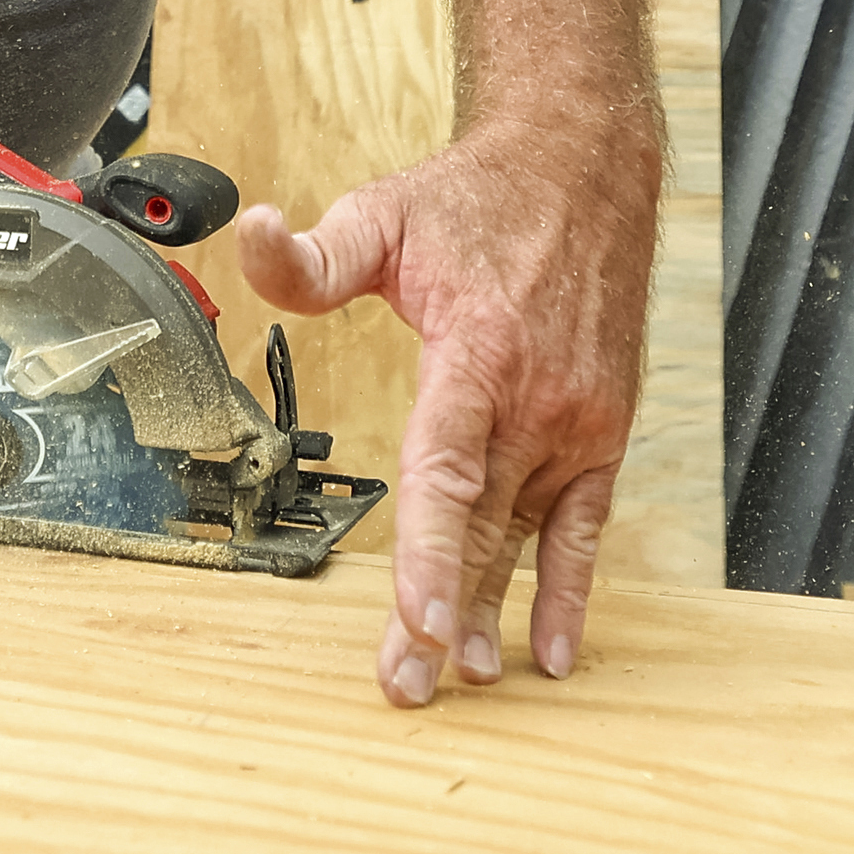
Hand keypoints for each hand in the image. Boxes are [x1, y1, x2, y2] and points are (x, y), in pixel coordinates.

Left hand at [236, 118, 655, 707]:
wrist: (584, 170)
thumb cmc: (479, 199)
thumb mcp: (383, 212)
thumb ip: (315, 255)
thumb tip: (250, 236)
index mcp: (480, 353)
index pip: (447, 473)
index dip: (432, 557)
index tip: (420, 624)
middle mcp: (537, 399)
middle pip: (482, 525)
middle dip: (446, 613)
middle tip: (408, 683)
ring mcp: (576, 421)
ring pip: (527, 535)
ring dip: (497, 611)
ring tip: (464, 676)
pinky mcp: (604, 431)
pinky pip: (586, 524)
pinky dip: (569, 589)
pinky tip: (550, 647)